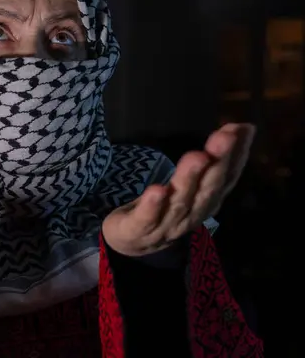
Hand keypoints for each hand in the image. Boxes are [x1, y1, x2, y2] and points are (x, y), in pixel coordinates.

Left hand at [102, 123, 254, 256]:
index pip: (225, 180)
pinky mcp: (136, 232)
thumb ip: (212, 158)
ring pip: (179, 203)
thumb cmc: (163, 207)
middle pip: (206, 190)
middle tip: (224, 137)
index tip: (241, 130)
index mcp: (205, 203)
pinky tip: (157, 190)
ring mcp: (163, 227)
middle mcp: (190, 216)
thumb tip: (240, 127)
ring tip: (197, 156)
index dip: (235, 156)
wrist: (129, 242)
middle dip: (217, 164)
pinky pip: (146, 220)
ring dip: (189, 179)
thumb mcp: (189, 182)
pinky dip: (153, 206)